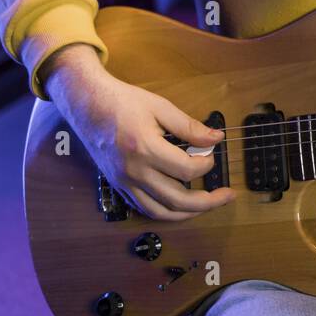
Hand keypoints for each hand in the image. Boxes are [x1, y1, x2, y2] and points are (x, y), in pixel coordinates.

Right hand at [40, 44, 235, 218]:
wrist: (87, 104)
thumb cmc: (124, 101)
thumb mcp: (160, 107)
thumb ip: (189, 126)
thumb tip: (216, 139)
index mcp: (145, 148)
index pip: (186, 170)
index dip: (206, 165)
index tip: (212, 153)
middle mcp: (134, 171)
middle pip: (177, 200)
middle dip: (208, 202)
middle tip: (227, 196)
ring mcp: (123, 182)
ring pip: (160, 212)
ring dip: (188, 214)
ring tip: (207, 206)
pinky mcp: (118, 186)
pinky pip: (144, 209)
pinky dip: (165, 212)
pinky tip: (180, 206)